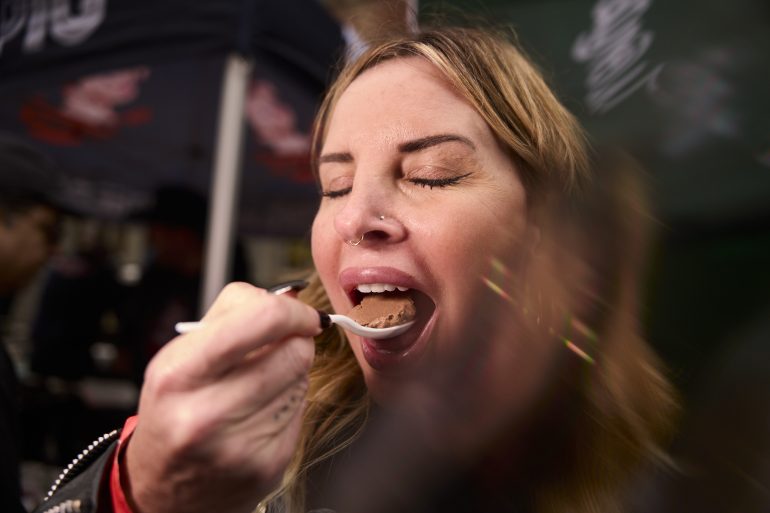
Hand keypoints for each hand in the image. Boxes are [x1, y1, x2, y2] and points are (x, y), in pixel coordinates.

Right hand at [122, 282, 320, 512]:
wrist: (162, 489)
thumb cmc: (175, 411)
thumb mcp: (180, 356)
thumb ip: (233, 315)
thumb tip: (290, 296)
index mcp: (179, 374)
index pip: (262, 318)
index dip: (294, 310)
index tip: (302, 314)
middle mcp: (206, 414)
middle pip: (294, 350)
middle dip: (294, 342)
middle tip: (277, 348)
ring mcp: (240, 444)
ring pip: (302, 379)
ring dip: (291, 372)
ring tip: (258, 384)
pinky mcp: (268, 465)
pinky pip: (301, 411)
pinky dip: (289, 403)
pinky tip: (261, 412)